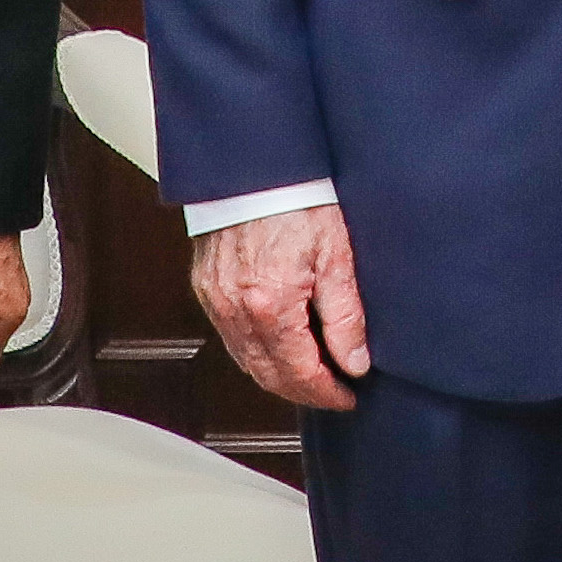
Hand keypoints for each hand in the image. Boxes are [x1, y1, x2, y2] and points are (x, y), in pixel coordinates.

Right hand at [192, 205, 372, 412]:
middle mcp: (236, 311)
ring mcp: (216, 301)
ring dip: (279, 375)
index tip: (348, 396)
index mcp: (270, 307)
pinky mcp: (207, 288)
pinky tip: (278, 345)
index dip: (327, 393)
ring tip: (311, 372)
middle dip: (304, 392)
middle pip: (269, 377)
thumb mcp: (337, 256)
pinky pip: (231, 337)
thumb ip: (345, 316)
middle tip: (333, 391)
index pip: (300, 374)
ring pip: (246, 362)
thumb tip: (354, 362)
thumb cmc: (297, 199)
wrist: (256, 164)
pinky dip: (256, 352)